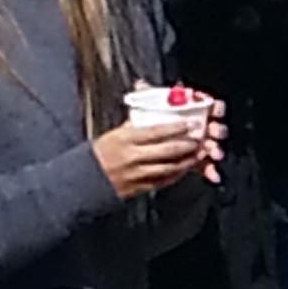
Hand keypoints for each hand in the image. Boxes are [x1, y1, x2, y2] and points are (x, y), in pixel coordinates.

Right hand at [93, 114, 209, 199]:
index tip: (189, 124)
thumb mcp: (117, 132)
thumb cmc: (104, 152)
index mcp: (125, 139)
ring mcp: (137, 174)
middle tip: (199, 139)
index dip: (175, 128)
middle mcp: (133, 156)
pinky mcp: (140, 187)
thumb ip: (136, 121)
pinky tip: (185, 168)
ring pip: (169, 167)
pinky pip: (164, 181)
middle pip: (166, 150)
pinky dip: (177, 174)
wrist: (88, 178)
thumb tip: (149, 101)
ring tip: (197, 154)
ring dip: (186, 161)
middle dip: (186, 144)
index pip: (156, 131)